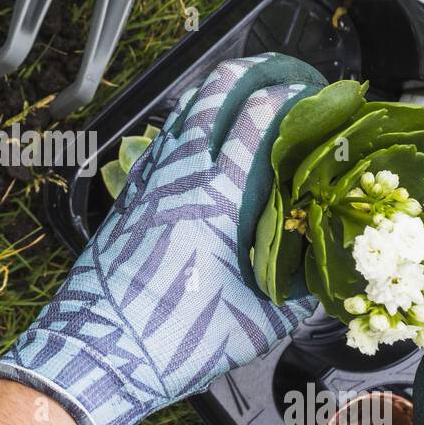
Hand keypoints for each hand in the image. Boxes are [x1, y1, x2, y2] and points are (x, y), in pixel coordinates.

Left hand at [0, 54, 326, 424]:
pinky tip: (203, 141)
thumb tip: (326, 274)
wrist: (97, 352)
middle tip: (284, 75)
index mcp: (218, 198)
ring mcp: (148, 180)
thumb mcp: (257, 325)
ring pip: (184, 111)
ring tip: (248, 94)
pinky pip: (163, 141)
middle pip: (216, 92)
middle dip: (254, 72)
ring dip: (218, 93)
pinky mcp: (129, 195)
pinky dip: (188, 125)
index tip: (319, 95)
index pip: (259, 117)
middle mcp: (180, 175)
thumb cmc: (174, 341)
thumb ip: (298, 294)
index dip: (292, 95)